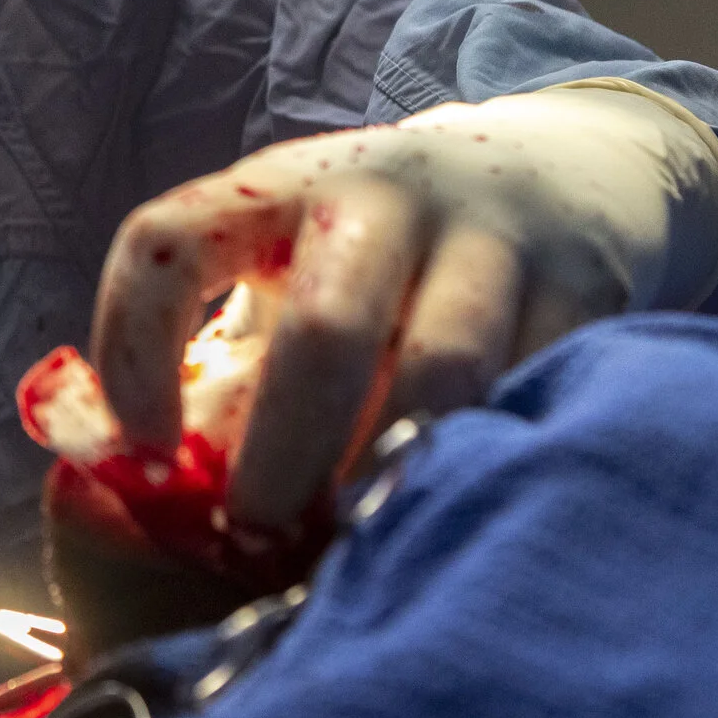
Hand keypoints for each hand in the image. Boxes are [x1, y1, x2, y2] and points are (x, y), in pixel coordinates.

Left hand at [88, 81, 717, 527]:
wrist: (560, 174)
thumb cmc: (378, 261)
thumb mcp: (291, 271)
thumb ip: (225, 372)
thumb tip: (146, 500)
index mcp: (275, 187)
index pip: (168, 243)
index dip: (132, 350)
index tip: (140, 454)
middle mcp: (381, 195)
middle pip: (323, 330)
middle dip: (280, 453)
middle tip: (252, 534)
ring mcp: (491, 238)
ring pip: (442, 371)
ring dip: (388, 469)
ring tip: (354, 543)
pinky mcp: (584, 287)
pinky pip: (531, 392)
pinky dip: (483, 464)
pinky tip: (450, 515)